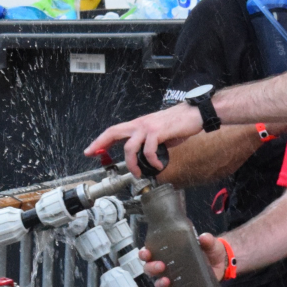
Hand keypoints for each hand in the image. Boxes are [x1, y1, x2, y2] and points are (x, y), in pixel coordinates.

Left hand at [87, 104, 203, 175]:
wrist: (196, 113)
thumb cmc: (180, 123)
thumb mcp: (160, 133)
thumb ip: (150, 142)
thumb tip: (147, 156)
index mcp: (139, 124)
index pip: (115, 130)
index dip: (102, 140)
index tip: (91, 149)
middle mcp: (141, 124)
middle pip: (114, 132)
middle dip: (100, 143)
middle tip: (92, 154)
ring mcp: (148, 127)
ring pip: (130, 147)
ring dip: (132, 164)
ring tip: (139, 173)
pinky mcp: (159, 132)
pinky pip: (149, 150)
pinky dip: (153, 162)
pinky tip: (158, 166)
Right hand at [139, 232, 228, 286]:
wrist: (221, 264)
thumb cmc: (210, 251)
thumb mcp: (209, 243)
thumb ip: (207, 240)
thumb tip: (203, 238)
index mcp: (170, 253)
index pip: (151, 253)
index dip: (145, 254)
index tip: (146, 254)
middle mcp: (169, 267)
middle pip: (151, 269)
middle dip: (152, 268)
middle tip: (160, 266)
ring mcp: (175, 280)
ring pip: (159, 284)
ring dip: (160, 284)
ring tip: (167, 282)